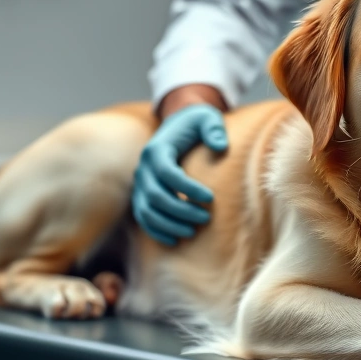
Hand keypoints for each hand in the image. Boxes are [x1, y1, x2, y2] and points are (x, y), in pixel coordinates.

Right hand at [132, 104, 227, 244]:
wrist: (178, 125)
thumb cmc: (196, 124)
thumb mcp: (207, 118)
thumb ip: (214, 128)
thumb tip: (220, 146)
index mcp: (157, 149)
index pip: (167, 172)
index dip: (188, 188)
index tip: (210, 197)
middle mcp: (144, 167)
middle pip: (156, 195)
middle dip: (181, 210)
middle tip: (205, 218)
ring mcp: (140, 184)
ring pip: (147, 210)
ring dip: (169, 224)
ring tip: (192, 232)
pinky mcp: (142, 195)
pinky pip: (143, 217)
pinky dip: (156, 231)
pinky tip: (174, 241)